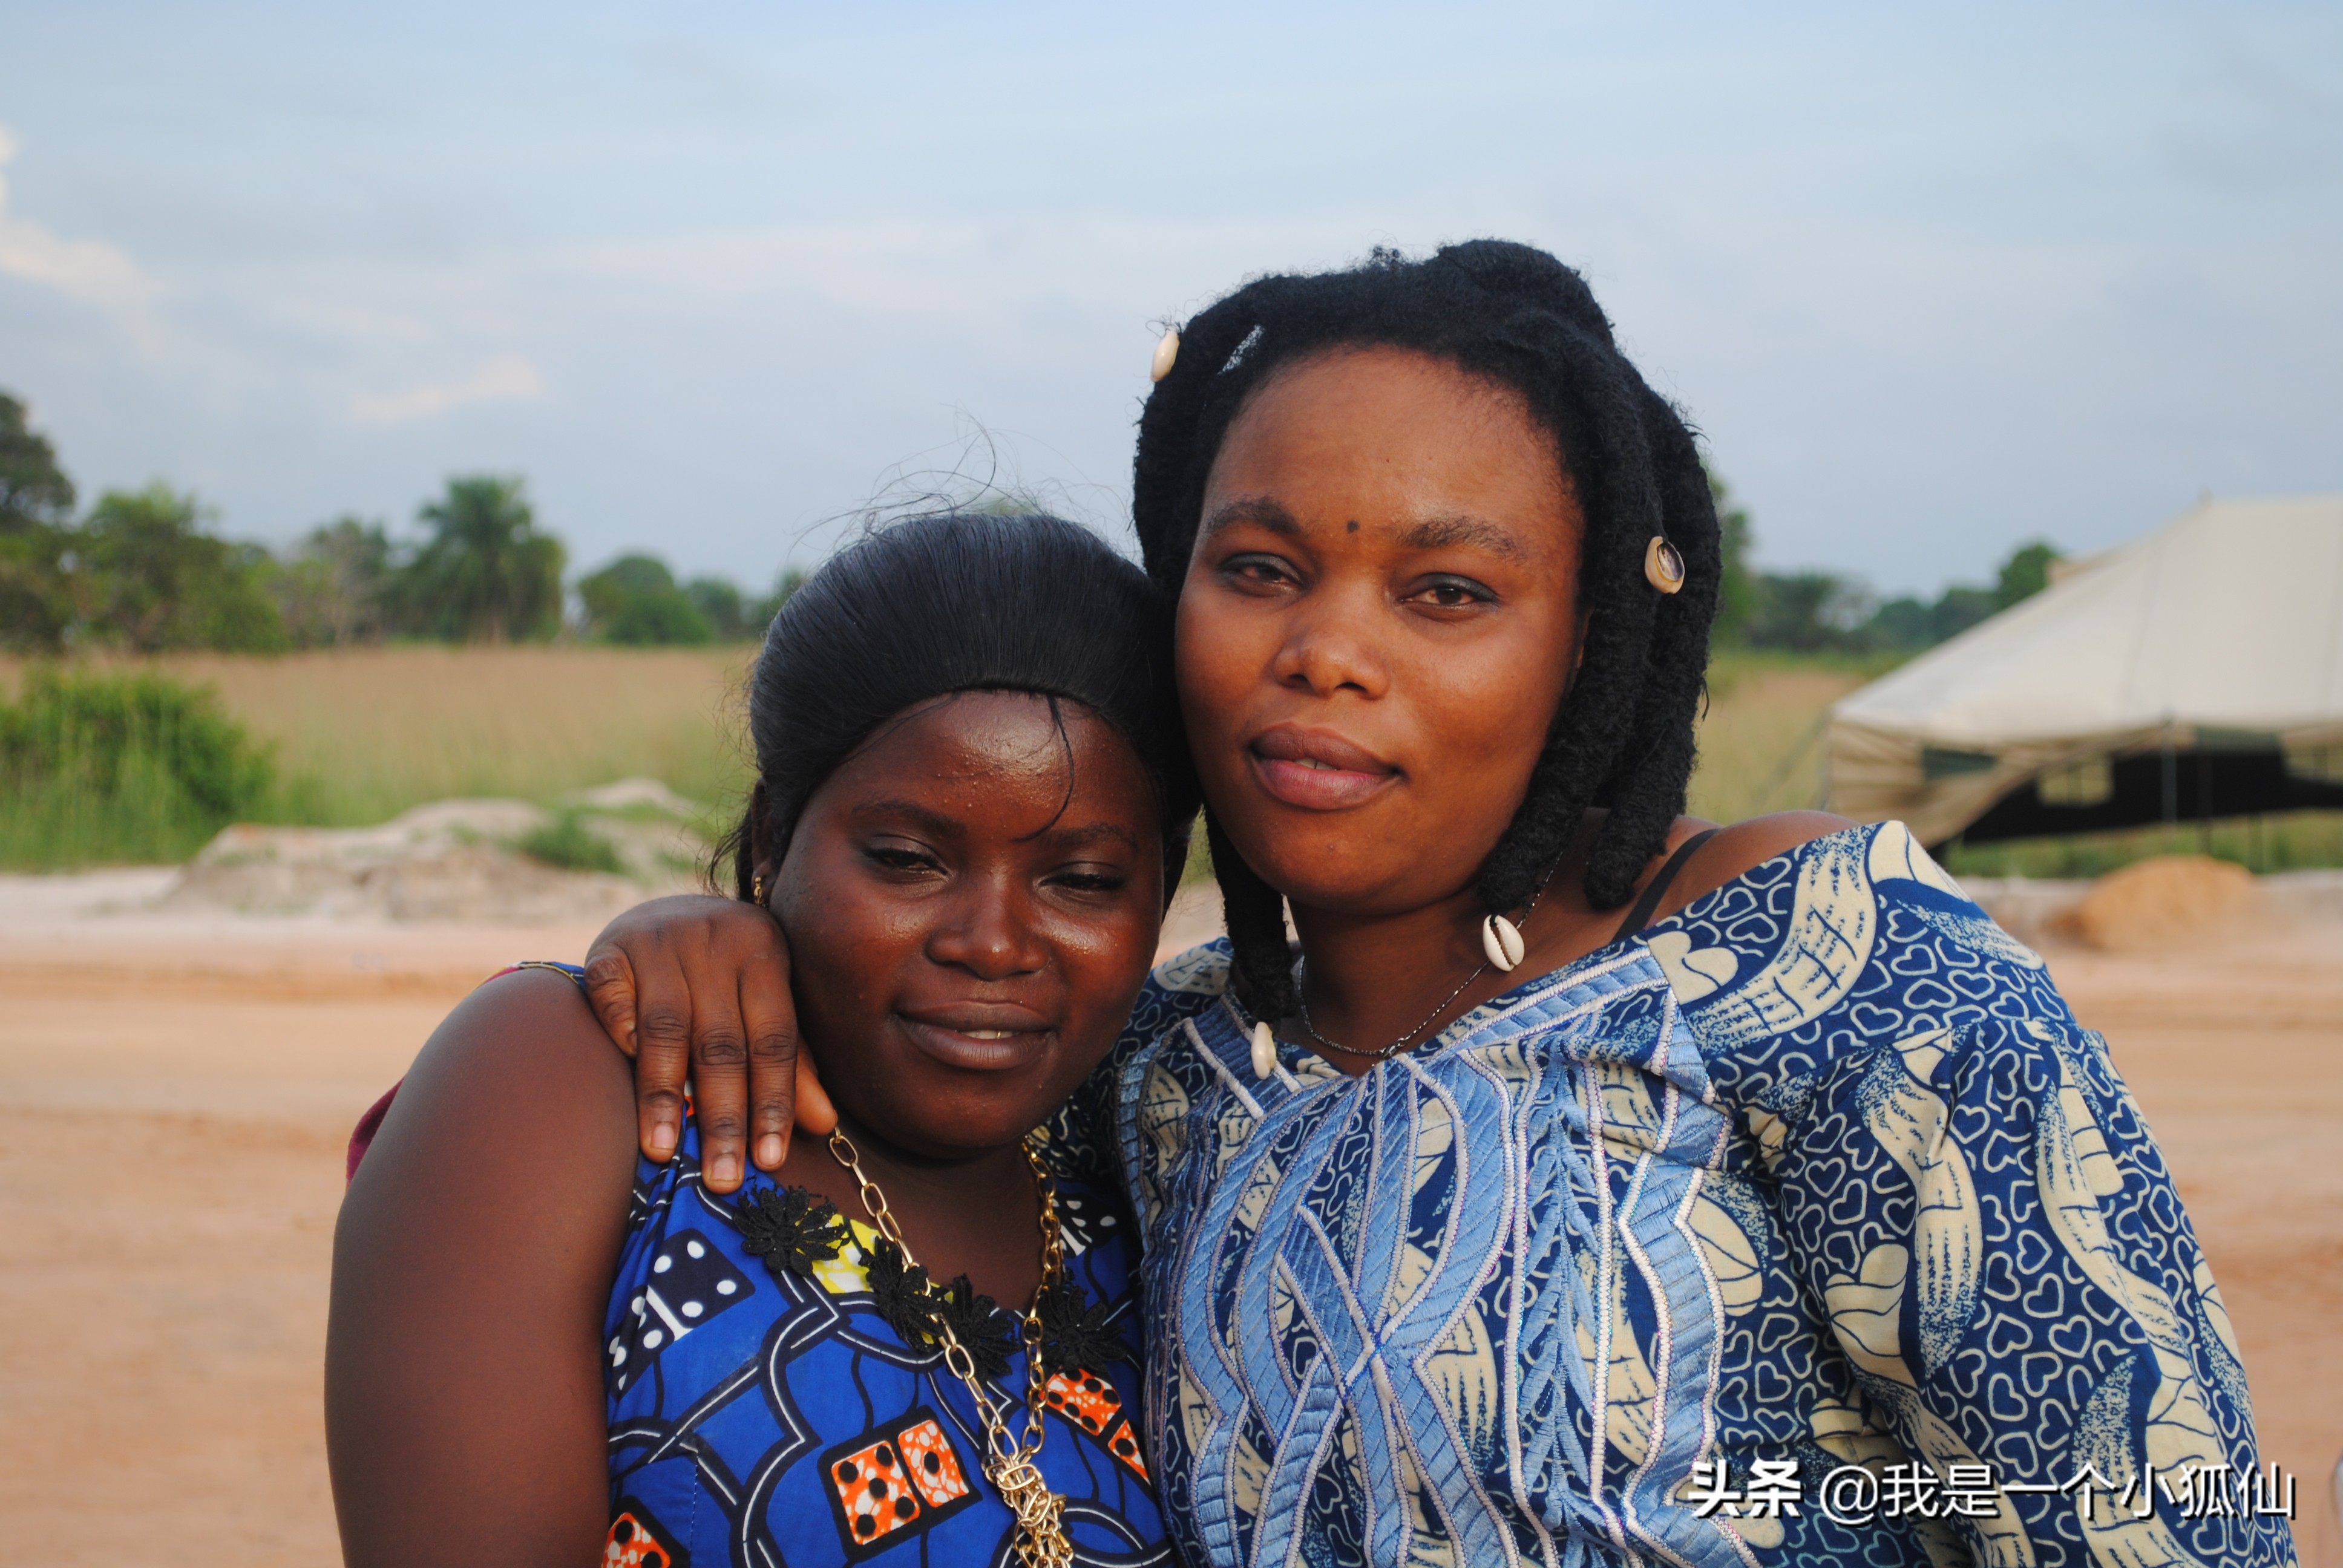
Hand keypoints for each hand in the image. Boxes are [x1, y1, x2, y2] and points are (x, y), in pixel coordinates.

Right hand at [580, 894, 835, 1192]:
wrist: (668, 909)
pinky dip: (621, 1032)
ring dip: (663, 1094)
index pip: (775, 1039)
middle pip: (722, 1043)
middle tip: (722, 1178)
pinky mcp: (610, 948)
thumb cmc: (728, 972)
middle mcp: (715, 941)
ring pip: (666, 1029)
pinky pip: (613, 997)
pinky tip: (627, 1070)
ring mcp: (660, 941)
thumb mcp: (767, 1004)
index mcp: (765, 953)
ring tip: (663, 1151)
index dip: (774, 1101)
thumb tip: (824, 1124)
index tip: (770, 1160)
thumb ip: (791, 1062)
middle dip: (724, 1117)